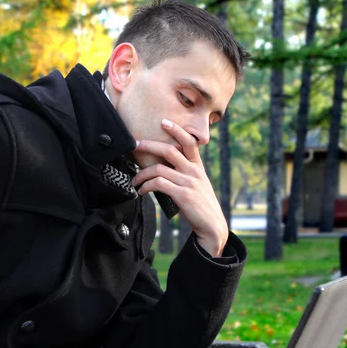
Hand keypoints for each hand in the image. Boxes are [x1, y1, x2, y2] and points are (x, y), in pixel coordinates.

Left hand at [133, 119, 228, 255]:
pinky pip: (159, 184)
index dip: (176, 130)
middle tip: (134, 145)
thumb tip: (165, 168)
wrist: (212, 225)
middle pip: (169, 150)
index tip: (163, 122)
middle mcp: (193, 171)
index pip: (189, 141)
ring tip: (135, 181)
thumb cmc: (201, 205)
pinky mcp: (183, 195)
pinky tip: (142, 191)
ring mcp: (188, 182)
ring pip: (159, 168)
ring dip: (142, 174)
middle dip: (148, 145)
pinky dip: (146, 186)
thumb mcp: (198, 184)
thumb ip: (186, 173)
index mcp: (198, 166)